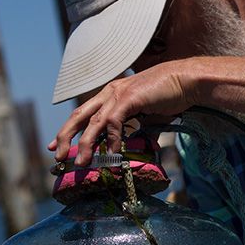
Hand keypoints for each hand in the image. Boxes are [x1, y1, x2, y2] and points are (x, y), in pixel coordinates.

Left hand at [48, 61, 193, 165]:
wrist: (186, 82)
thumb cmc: (171, 97)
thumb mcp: (150, 118)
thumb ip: (140, 132)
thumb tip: (140, 148)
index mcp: (112, 96)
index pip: (84, 113)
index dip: (69, 129)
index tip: (57, 145)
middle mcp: (110, 93)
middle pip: (79, 116)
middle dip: (65, 136)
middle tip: (57, 155)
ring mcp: (118, 94)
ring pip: (93, 122)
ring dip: (86, 145)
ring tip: (82, 163)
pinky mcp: (129, 98)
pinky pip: (114, 123)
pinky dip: (112, 140)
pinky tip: (114, 154)